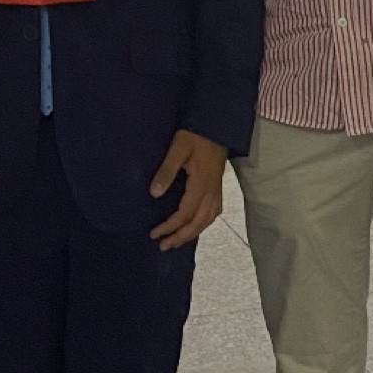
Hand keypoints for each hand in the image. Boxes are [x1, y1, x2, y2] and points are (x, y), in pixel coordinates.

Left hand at [149, 129, 228, 250]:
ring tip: (176, 241)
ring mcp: (217, 190)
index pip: (185, 214)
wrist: (216, 126)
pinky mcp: (218, 187)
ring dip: (192, 234)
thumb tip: (154, 194)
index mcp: (201, 184)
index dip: (170, 227)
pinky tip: (196, 226)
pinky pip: (214, 213)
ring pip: (207, 220)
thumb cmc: (195, 135)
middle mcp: (211, 191)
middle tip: (163, 246)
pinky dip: (204, 224)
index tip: (154, 233)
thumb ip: (166, 171)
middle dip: (180, 237)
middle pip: (197, 223)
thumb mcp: (177, 149)